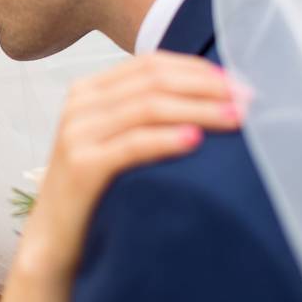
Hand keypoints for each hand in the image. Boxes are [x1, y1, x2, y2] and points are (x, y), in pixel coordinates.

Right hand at [14, 51, 249, 280]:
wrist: (54, 237)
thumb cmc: (96, 188)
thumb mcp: (115, 139)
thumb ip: (143, 112)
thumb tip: (211, 94)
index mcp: (89, 90)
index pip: (150, 64)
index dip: (196, 69)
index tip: (236, 82)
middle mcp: (80, 104)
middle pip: (153, 81)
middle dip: (206, 87)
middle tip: (247, 99)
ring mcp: (77, 133)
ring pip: (147, 107)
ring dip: (198, 109)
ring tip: (235, 118)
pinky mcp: (81, 166)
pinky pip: (132, 144)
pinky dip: (167, 139)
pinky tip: (196, 140)